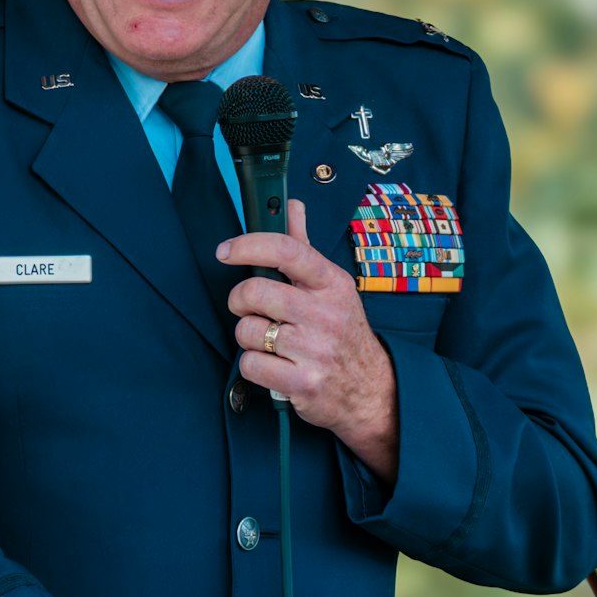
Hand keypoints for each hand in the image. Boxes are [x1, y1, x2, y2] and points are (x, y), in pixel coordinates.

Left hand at [219, 200, 398, 484]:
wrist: (370, 390)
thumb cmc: (343, 334)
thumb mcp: (333, 288)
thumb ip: (304, 247)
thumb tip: (291, 205)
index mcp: (332, 284)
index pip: (287, 251)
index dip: (248, 245)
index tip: (225, 251)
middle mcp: (326, 314)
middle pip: (255, 292)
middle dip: (240, 300)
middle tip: (247, 307)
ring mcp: (315, 350)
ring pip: (248, 331)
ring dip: (248, 337)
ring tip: (269, 342)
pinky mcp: (303, 382)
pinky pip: (251, 364)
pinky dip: (253, 366)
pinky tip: (273, 365)